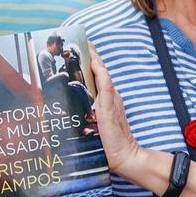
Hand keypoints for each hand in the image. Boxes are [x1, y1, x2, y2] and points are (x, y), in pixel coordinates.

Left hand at [86, 46, 139, 172]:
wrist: (125, 156)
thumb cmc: (108, 143)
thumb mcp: (94, 125)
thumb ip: (88, 113)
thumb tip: (70, 105)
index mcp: (107, 99)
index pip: (98, 77)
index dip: (92, 62)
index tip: (84, 47)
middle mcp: (111, 97)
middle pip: (101, 72)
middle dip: (93, 55)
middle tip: (85, 40)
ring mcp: (112, 101)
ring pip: (103, 76)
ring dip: (96, 61)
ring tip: (89, 46)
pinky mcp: (110, 109)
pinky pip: (106, 89)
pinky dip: (102, 76)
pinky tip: (96, 65)